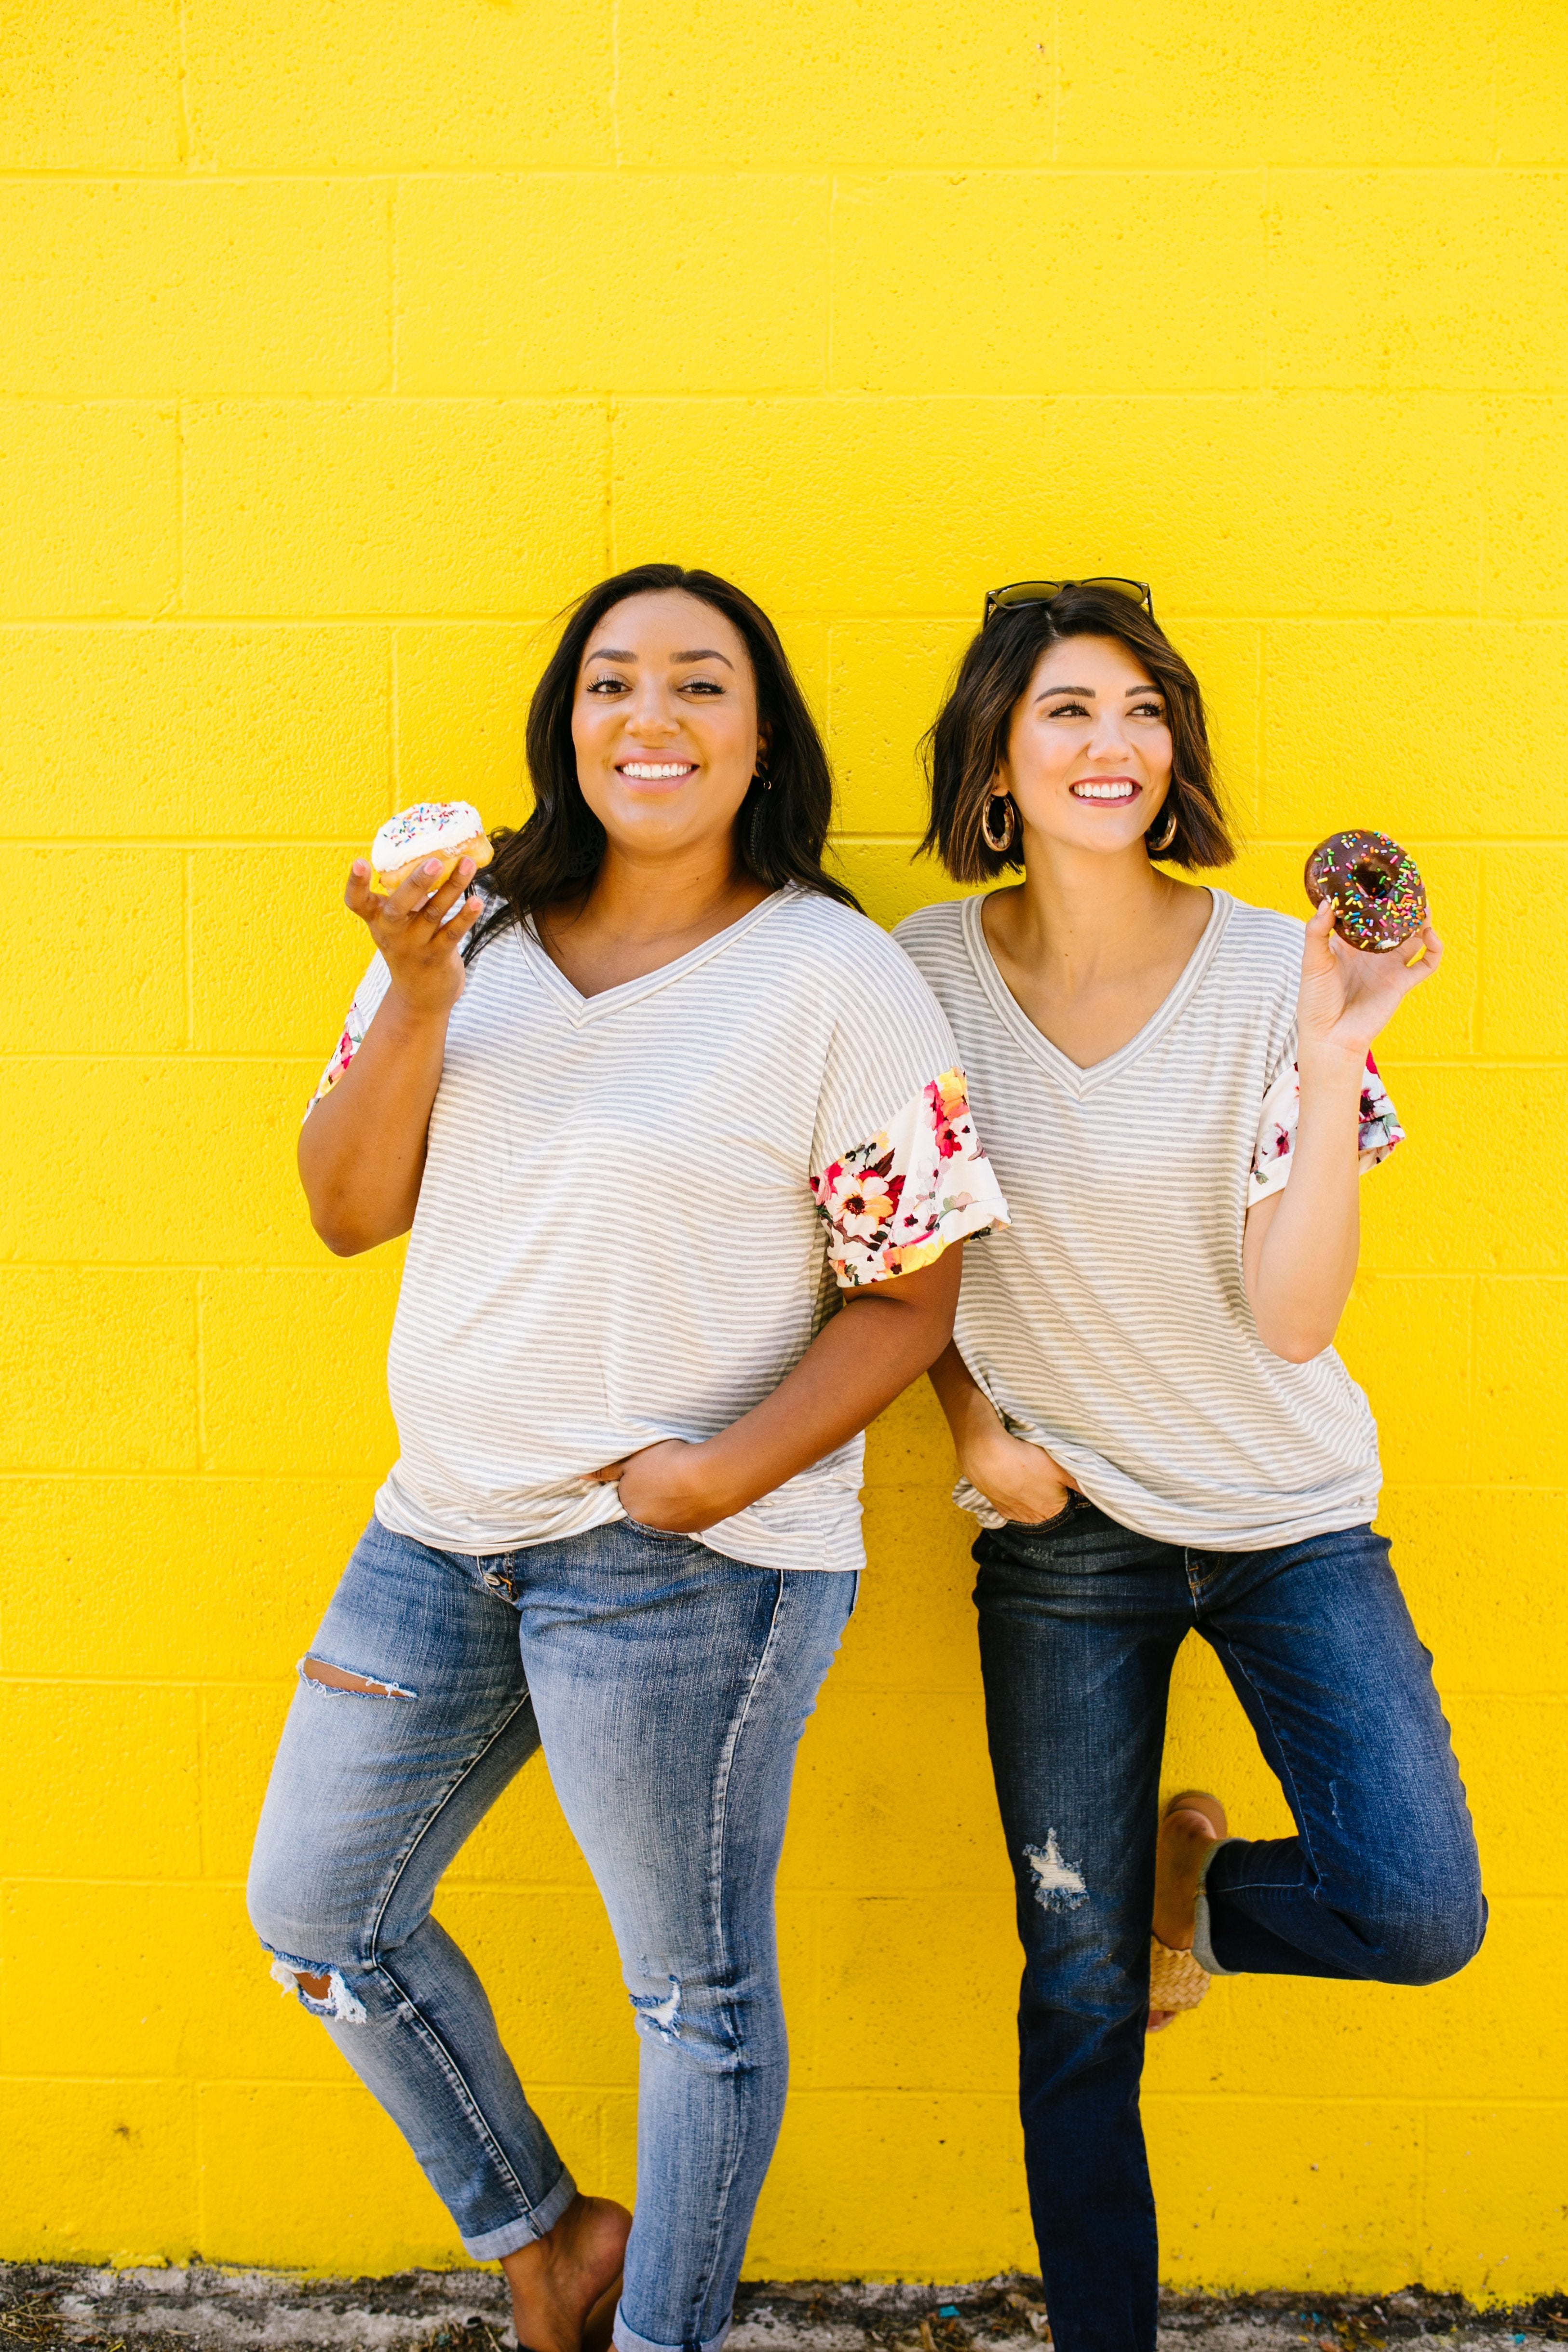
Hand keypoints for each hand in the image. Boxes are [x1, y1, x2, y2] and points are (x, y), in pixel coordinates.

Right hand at [346, 855, 485, 1019]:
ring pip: (433, 913)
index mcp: (377, 919)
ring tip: (467, 864)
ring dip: (453, 887)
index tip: (359, 862)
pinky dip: (465, 916)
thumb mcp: (398, 921)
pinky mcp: (437, 957)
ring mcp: (414, 946)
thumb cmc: (410, 943)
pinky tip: (477, 901)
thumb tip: (433, 850)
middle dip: (416, 883)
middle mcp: (392, 933)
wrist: (420, 996)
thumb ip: (407, 893)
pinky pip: (452, 933)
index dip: (355, 883)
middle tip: (434, 861)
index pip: (357, 902)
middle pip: (398, 906)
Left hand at [590, 1440, 724, 1533]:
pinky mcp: (696, 1528)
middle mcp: (649, 1522)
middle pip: (648, 1507)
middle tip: (668, 1474)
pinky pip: (690, 1517)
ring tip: (686, 1481)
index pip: (627, 1496)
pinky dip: (692, 1506)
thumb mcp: (632, 1460)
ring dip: (674, 1501)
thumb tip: (579, 1476)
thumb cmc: (668, 1462)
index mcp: (631, 1505)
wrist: (712, 1476)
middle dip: (655, 1494)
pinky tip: (699, 1491)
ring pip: (669, 1513)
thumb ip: (606, 1470)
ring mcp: (674, 1528)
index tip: (649, 1471)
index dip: (637, 1482)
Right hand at [961, 1425, 1077, 1525]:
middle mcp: (1033, 1517)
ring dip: (1030, 1497)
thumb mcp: (1059, 1467)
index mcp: (1052, 1509)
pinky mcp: (996, 1506)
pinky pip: (1010, 1506)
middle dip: (1048, 1496)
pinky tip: (1012, 1483)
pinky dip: (1013, 1496)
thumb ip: (1079, 1481)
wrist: (986, 1455)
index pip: (1067, 1507)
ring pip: (1027, 1508)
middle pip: (1047, 1510)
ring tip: (1028, 1478)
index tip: (1062, 1479)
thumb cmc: (1026, 1460)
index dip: (1066, 1492)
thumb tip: (1099, 1492)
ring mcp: (1013, 1513)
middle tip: (1044, 1476)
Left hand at [1296, 895, 1441, 1074]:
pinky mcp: (1402, 983)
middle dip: (1404, 906)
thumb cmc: (1316, 1001)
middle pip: (1395, 923)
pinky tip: (1431, 935)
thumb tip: (1327, 903)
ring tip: (1422, 907)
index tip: (1382, 877)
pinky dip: (1435, 949)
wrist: (1330, 1037)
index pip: (1367, 914)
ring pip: (1414, 938)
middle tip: (1411, 886)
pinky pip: (1426, 964)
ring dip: (1421, 922)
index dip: (1376, 898)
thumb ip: (1317, 932)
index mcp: (1350, 944)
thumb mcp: (1313, 962)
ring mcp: (1389, 967)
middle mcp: (1372, 953)